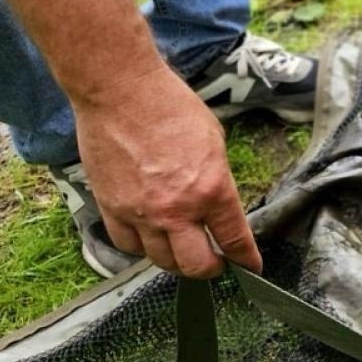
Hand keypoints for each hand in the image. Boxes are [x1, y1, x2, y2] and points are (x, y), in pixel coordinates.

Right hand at [74, 64, 259, 277]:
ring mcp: (141, 213)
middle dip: (210, 269)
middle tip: (215, 262)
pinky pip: (127, 246)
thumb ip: (217, 179)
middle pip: (196, 266)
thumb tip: (217, 204)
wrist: (121, 92)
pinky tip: (149, 238)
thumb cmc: (171, 107)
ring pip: (160, 261)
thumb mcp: (214, 140)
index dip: (246, 260)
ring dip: (175, 260)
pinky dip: (141, 248)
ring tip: (182, 250)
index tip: (251, 268)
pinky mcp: (111, 209)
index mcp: (211, 189)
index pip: (234, 240)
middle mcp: (176, 209)